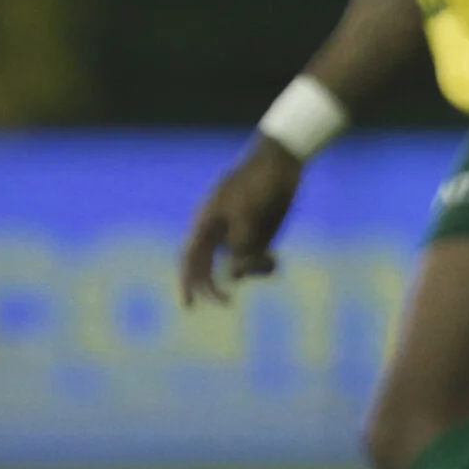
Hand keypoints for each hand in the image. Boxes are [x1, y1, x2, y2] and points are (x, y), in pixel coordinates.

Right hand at [179, 136, 303, 306]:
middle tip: (227, 303)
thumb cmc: (256, 184)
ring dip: (251, 270)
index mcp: (206, 225)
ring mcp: (241, 236)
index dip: (186, 282)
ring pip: (238, 267)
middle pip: (209, 268)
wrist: (281, 163)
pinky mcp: (262, 236)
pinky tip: (274, 259)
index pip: (189, 259)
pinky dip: (265, 265)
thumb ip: (240, 246)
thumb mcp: (246, 214)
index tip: (189, 305)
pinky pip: (258, 260)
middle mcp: (220, 234)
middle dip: (215, 287)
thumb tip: (236, 275)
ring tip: (269, 258)